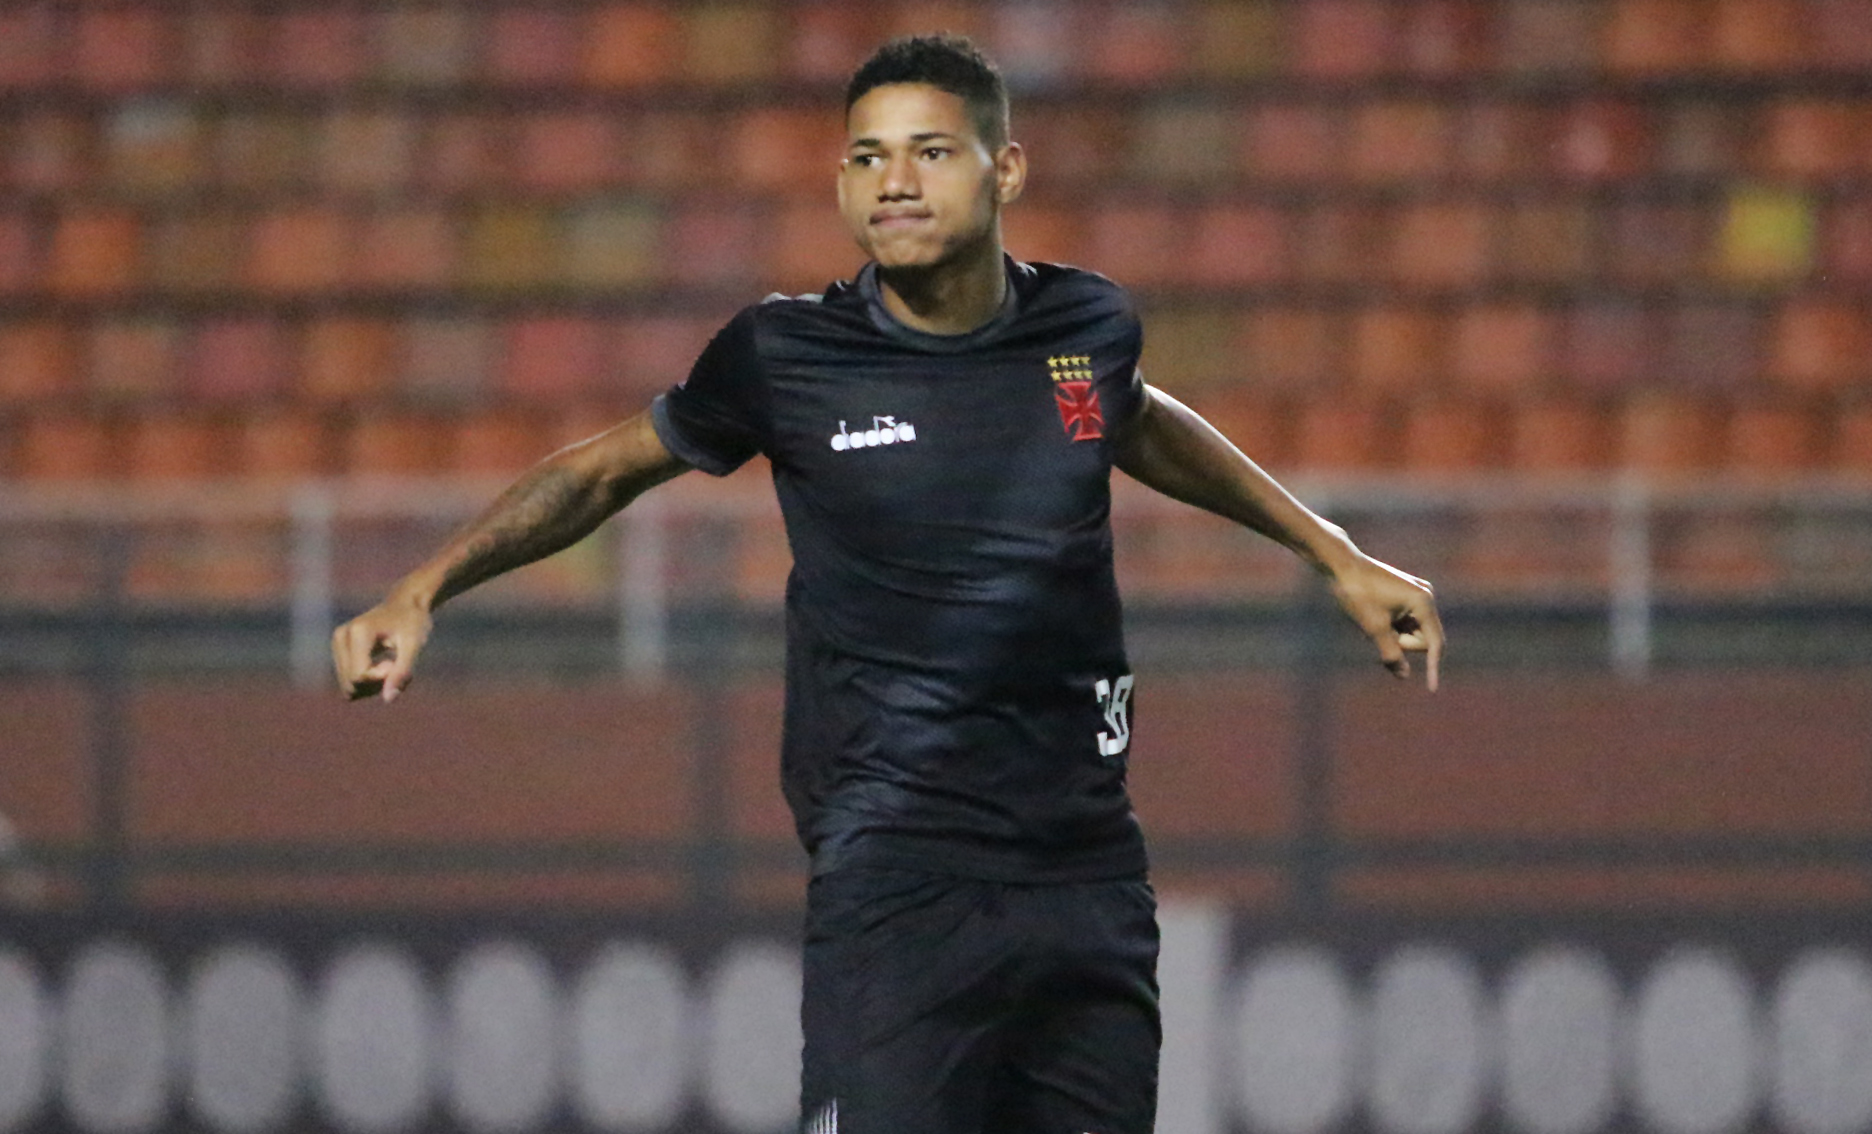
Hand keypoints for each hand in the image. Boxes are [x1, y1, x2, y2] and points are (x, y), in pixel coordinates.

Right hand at [331, 596, 432, 702]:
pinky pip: (349, 682)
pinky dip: (368, 682)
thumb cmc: (413, 622)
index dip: (381, 678)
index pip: (359, 675)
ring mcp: (337, 643)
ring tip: (390, 664)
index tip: (395, 663)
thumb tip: (388, 699)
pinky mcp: (338, 650)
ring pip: (348, 687)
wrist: (407, 604)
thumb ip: (402, 672)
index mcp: (358, 632)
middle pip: (351, 684)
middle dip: (376, 684)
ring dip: (373, 684)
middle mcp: (341, 636)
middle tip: (394, 665)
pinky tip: (381, 666)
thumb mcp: (414, 646)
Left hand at [1328, 553, 1443, 690]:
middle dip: (1401, 643)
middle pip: (1422, 639)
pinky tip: (1372, 617)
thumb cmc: (1357, 594)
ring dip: (1393, 635)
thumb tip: (1404, 676)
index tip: (1431, 689)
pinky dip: (1391, 626)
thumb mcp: (1373, 628)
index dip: (1433, 667)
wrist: (1341, 564)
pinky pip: (1405, 620)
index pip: (1434, 643)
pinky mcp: (1407, 593)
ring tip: (1371, 620)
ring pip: (1412, 631)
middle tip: (1376, 632)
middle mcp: (1426, 596)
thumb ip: (1391, 654)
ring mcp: (1417, 593)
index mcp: (1423, 602)